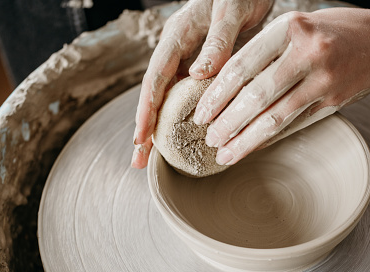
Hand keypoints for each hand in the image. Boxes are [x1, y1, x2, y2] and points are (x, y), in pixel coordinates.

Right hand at [132, 0, 272, 167]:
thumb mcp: (231, 12)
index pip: (156, 78)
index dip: (147, 110)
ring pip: (168, 96)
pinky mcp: (200, 64)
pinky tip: (183, 134)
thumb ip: (217, 41)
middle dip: (145, 127)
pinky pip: (187, 93)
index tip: (141, 138)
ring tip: (153, 155)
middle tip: (138, 159)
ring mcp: (187, 58)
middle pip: (155, 93)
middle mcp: (177, 49)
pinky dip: (182, 114)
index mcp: (178, 35)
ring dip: (161, 125)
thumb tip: (198, 73)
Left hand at [194, 8, 369, 165]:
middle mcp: (308, 54)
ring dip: (246, 140)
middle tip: (209, 139)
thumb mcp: (297, 26)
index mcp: (291, 27)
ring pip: (276, 118)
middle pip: (257, 97)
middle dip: (228, 123)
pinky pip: (295, 124)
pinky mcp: (334, 102)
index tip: (201, 113)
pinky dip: (270, 138)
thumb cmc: (334, 31)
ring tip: (224, 154)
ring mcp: (324, 81)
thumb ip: (266, 50)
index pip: (243, 66)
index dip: (218, 94)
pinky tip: (253, 148)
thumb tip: (226, 86)